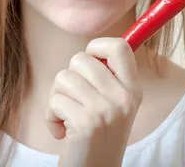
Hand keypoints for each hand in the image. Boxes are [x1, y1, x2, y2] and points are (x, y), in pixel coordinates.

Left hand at [46, 37, 142, 166]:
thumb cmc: (97, 137)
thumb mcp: (113, 105)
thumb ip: (106, 78)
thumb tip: (92, 48)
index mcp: (133, 89)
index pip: (120, 47)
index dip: (97, 47)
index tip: (89, 63)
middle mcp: (124, 97)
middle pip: (80, 58)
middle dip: (68, 77)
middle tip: (74, 99)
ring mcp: (106, 109)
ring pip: (63, 78)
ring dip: (57, 98)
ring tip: (67, 116)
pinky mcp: (87, 123)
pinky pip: (55, 101)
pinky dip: (51, 117)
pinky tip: (62, 132)